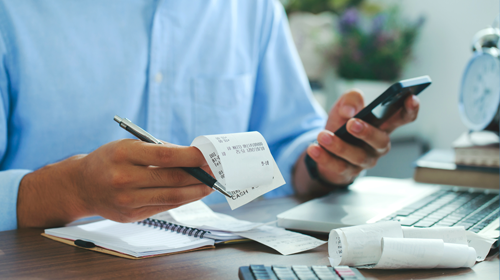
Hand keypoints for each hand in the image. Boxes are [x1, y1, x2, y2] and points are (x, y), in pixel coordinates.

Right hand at [17, 139, 212, 227]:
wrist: (81, 186)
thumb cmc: (110, 160)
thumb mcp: (129, 146)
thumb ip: (158, 150)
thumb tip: (192, 157)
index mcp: (123, 154)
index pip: (165, 156)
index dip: (190, 157)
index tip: (207, 155)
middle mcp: (123, 178)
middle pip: (171, 178)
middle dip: (198, 174)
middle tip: (214, 170)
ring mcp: (126, 200)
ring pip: (171, 197)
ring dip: (195, 191)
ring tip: (209, 184)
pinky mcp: (130, 215)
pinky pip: (163, 207)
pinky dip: (181, 200)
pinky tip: (192, 193)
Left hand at [293, 90, 418, 195]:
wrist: (324, 147)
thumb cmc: (341, 124)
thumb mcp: (344, 106)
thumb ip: (350, 99)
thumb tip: (350, 110)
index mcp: (382, 126)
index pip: (402, 118)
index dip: (410, 109)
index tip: (411, 98)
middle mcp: (377, 145)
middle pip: (381, 141)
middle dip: (367, 132)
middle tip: (352, 124)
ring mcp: (364, 161)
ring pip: (357, 156)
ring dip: (339, 146)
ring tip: (323, 135)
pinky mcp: (347, 172)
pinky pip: (338, 167)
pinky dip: (325, 158)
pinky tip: (314, 148)